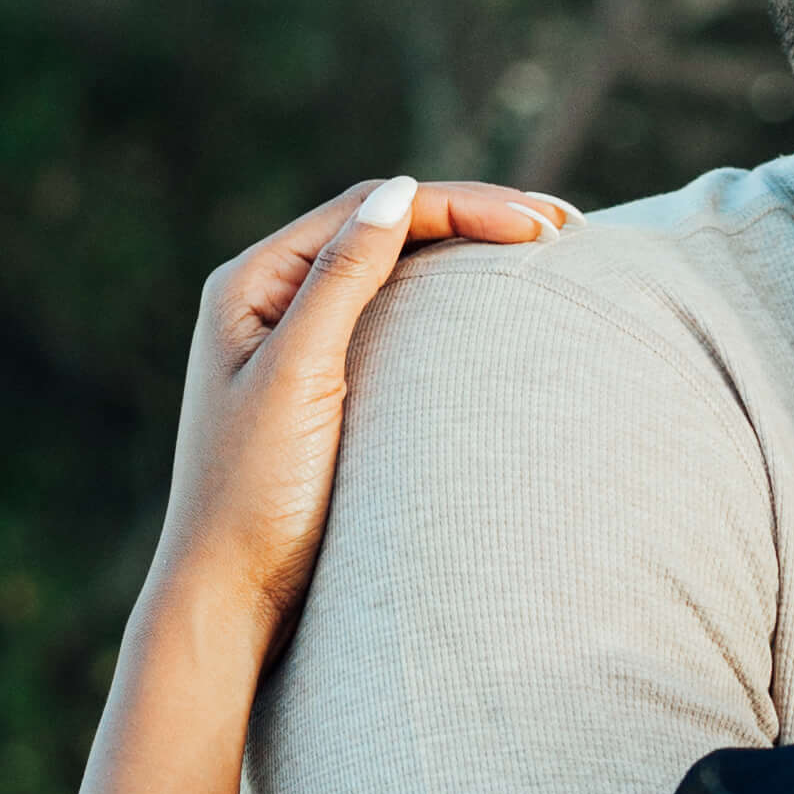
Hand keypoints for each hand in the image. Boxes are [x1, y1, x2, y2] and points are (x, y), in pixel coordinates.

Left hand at [150, 175, 571, 654]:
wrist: (229, 599)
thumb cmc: (252, 494)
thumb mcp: (299, 375)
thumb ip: (343, 280)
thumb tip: (401, 194)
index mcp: (251, 282)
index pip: (371, 211)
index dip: (459, 205)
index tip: (542, 228)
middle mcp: (270, 301)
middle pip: (384, 229)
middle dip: (472, 216)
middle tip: (565, 229)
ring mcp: (296, 343)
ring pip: (392, 270)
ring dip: (464, 252)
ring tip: (543, 253)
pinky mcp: (322, 388)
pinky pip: (390, 319)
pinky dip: (445, 302)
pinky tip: (490, 309)